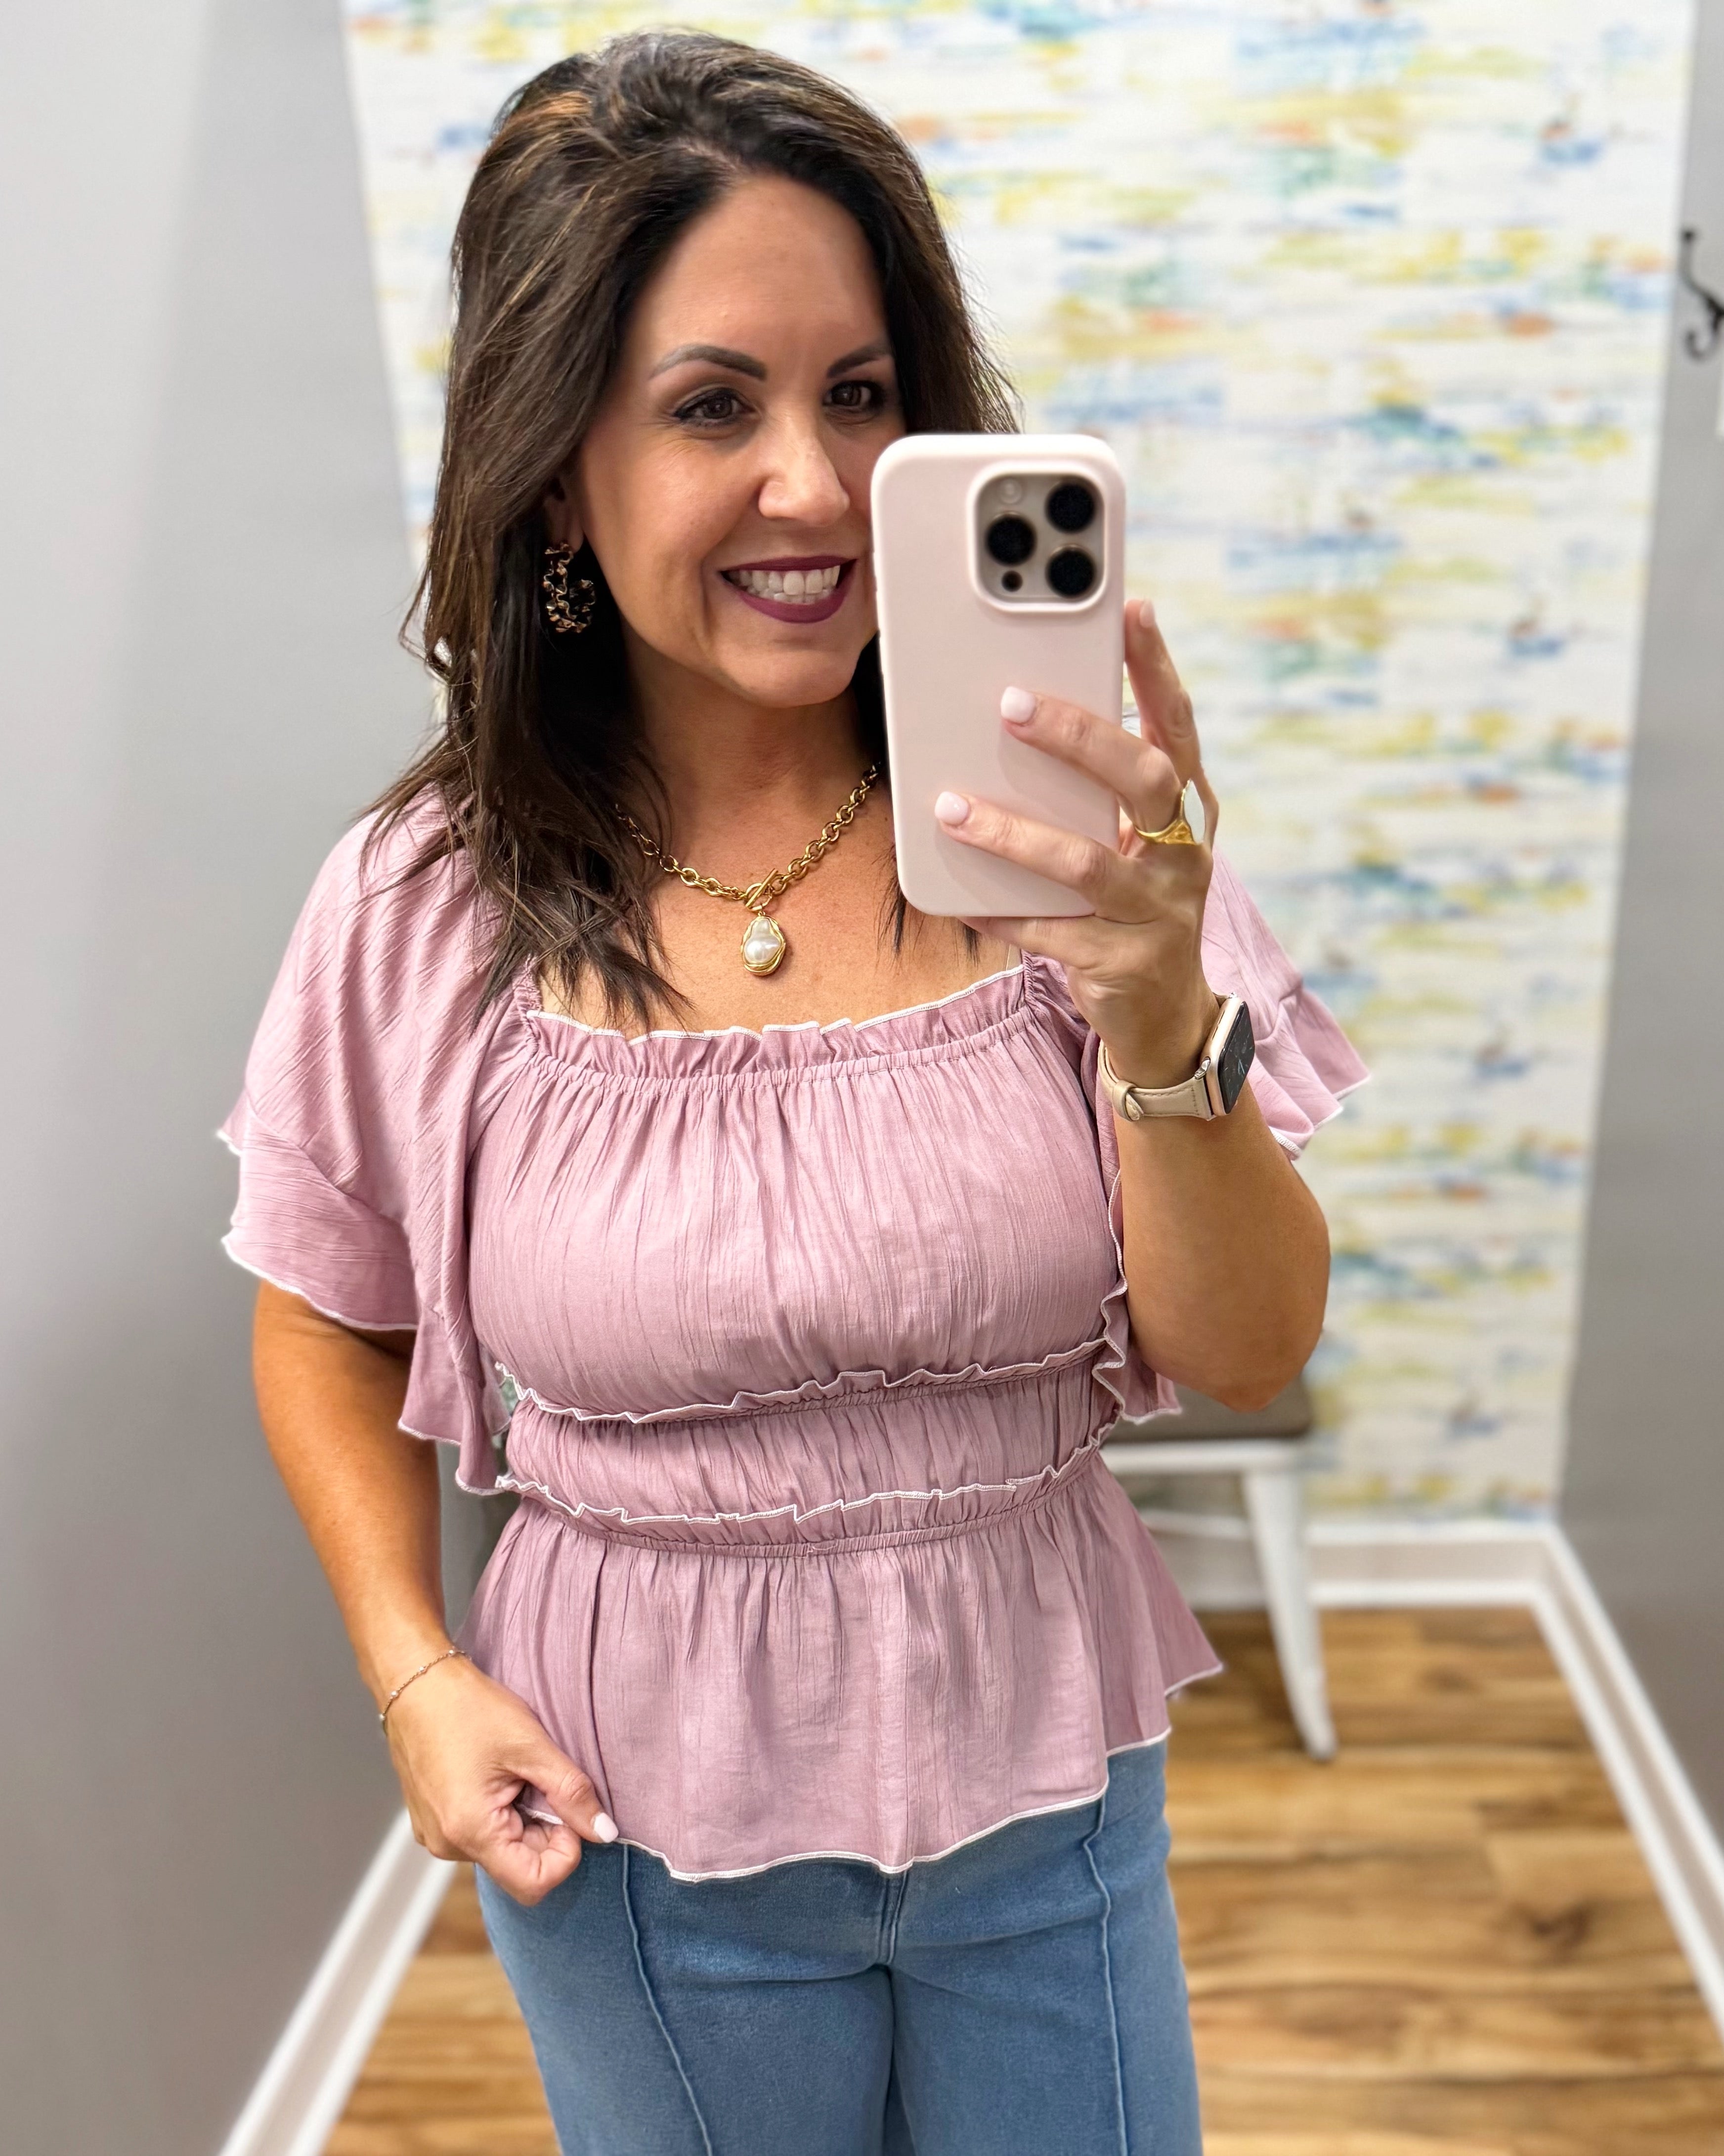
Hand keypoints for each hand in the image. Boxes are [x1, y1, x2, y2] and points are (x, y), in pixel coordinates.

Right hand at [384, 1650, 617, 1905]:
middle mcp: (447, 1846)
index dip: (564, 1853)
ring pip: (501, 1849)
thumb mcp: (531, 1746)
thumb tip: (605, 1832)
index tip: (566, 1810)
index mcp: (471, 1832)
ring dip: (521, 1817)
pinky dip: (498, 1812)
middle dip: (542, 1827)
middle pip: (518, 1865)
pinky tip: (492, 1773)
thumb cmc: (469, 1708)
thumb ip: (572, 1793)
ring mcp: (436, 1836)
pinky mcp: (432, 1823)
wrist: (417, 1683)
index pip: (533, 1884)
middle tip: (537, 1778)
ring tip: (511, 1771)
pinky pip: (479, 1835)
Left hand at [934, 599, 1219, 1087]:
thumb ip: (1094, 791)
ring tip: (950, 806)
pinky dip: (1000, 912)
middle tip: (1010, 703)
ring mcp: (1158, 913)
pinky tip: (958, 897)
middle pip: (1144, 779)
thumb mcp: (1130, 843)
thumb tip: (1012, 721)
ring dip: (1013, 832)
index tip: (1133, 609)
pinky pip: (1048, 932)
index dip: (1159, 668)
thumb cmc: (1133, 906)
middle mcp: (1183, 855)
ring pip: (1085, 862)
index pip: (1178, 725)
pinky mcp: (1121, 964)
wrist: (1165, 1016)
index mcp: (1187, 811)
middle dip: (1080, 736)